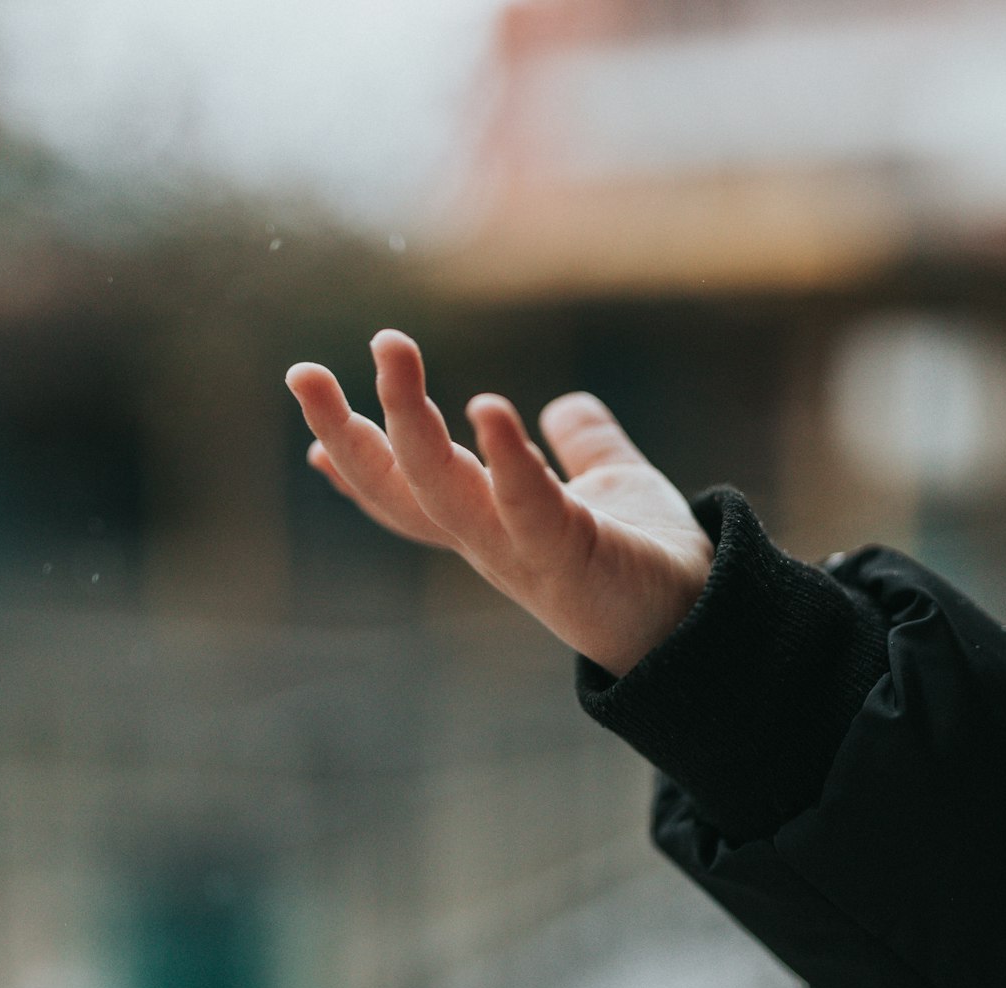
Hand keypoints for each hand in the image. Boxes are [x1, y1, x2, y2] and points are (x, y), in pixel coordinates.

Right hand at [286, 331, 712, 677]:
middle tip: (300, 371)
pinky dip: (505, 459)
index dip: (356, 461)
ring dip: (408, 421)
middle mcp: (489, 542)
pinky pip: (525, 507)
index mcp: (489, 523)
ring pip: (440, 492)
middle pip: (398, 490)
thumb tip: (567, 406)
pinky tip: (486, 406)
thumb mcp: (608, 488)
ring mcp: (520, 553)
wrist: (706, 621)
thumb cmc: (649, 564)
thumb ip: (585, 447)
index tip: (310, 422)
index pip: (407, 493)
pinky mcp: (567, 557)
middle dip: (345, 433)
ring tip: (389, 349)